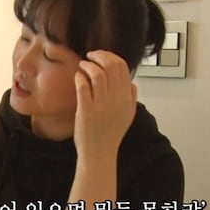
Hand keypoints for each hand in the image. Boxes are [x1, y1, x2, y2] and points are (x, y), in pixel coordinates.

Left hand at [73, 51, 136, 165]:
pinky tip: (78, 77)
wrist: (99, 153)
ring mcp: (102, 105)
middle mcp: (116, 100)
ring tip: (82, 66)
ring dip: (88, 65)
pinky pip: (83, 87)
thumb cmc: (111, 134)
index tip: (101, 57)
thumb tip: (132, 82)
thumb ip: (131, 98)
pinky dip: (80, 77)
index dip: (111, 56)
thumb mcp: (128, 115)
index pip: (123, 67)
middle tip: (90, 56)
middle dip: (99, 56)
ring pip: (98, 74)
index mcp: (126, 98)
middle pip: (111, 66)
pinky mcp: (86, 110)